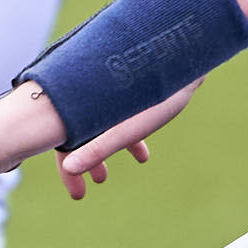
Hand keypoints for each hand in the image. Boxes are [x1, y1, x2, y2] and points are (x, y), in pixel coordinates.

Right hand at [56, 84, 199, 200]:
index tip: (77, 194)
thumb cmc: (154, 90)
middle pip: (80, 132)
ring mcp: (111, 93)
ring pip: (99, 126)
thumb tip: (71, 167)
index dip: (68, 168)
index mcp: (83, 103)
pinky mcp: (130, 90)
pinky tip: (143, 158)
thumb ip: (98, 147)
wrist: (182, 53)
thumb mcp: (125, 125)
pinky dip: (126, 139)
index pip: (65, 139)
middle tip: (89, 188)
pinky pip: (119, 118)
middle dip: (84, 162)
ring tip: (104, 177)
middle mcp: (93, 96)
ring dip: (103, 152)